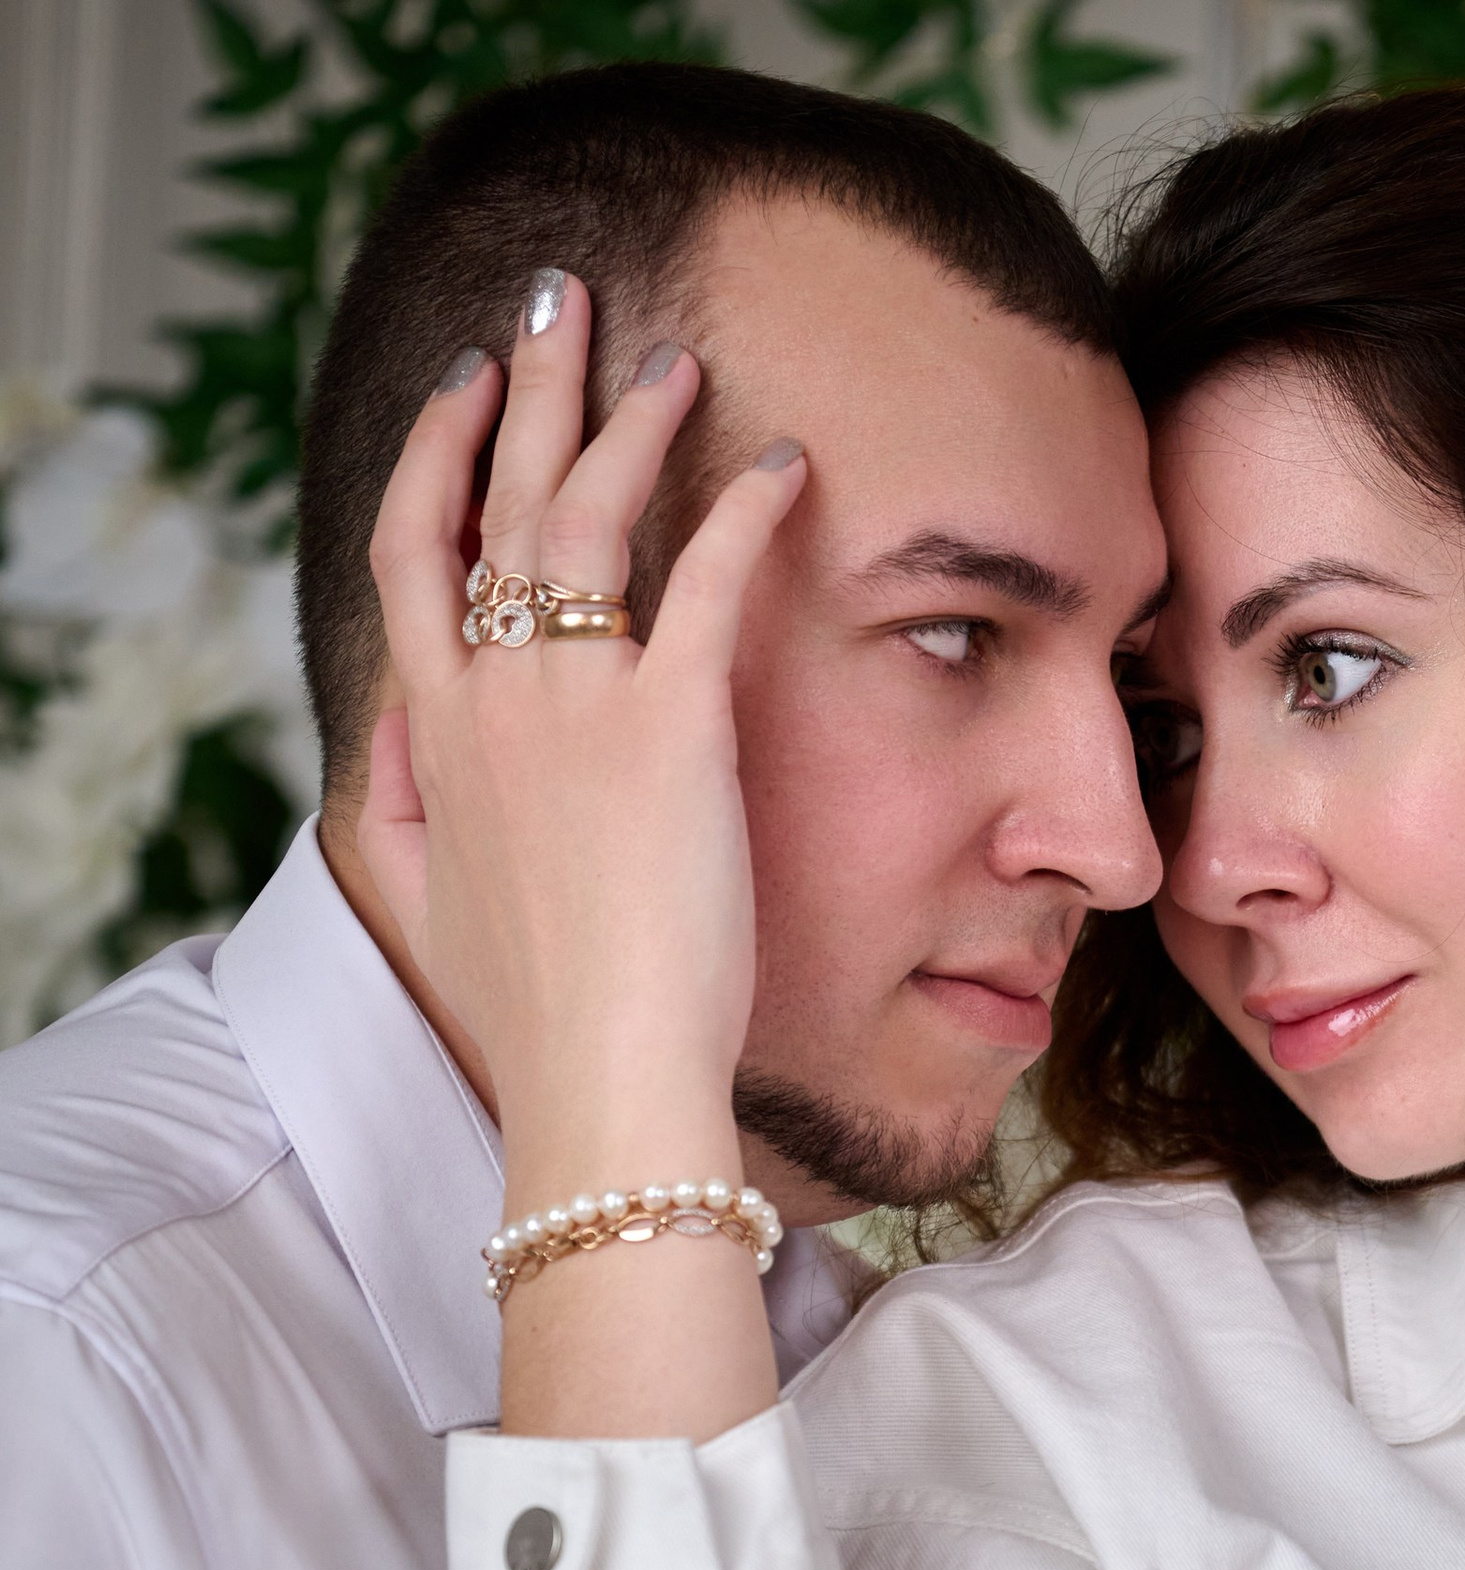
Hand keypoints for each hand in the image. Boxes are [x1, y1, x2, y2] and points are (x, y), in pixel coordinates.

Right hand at [362, 276, 803, 1435]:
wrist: (600, 1084)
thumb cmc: (534, 1022)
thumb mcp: (431, 912)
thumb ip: (403, 816)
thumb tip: (392, 749)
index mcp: (439, 735)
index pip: (414, 556)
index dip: (437, 458)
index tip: (463, 392)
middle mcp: (493, 697)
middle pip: (494, 498)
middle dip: (524, 384)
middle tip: (559, 301)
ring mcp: (576, 705)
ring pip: (585, 514)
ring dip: (629, 421)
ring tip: (675, 362)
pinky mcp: (671, 729)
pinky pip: (710, 581)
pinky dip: (746, 510)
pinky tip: (784, 465)